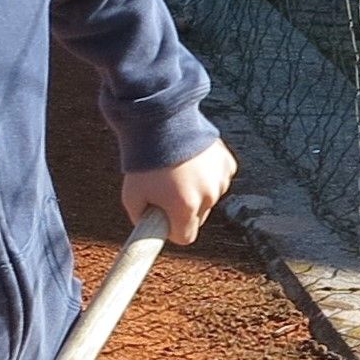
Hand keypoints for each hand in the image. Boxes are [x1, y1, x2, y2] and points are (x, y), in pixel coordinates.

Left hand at [121, 138, 235, 244]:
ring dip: (197, 190)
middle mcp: (208, 195)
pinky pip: (218, 179)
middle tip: (167, 189)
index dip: (173, 230)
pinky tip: (192, 161)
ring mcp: (220, 178)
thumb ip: (140, 218)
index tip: (164, 220)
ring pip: (209, 198)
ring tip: (178, 170)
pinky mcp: (227, 163)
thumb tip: (149, 228)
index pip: (185, 237)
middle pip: (198, 217)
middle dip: (184, 209)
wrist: (160, 121)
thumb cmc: (143, 160)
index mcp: (186, 207)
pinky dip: (207, 174)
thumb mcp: (131, 196)